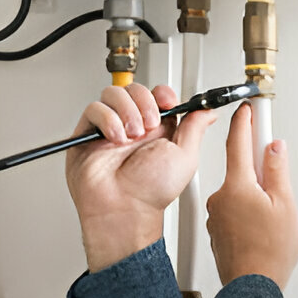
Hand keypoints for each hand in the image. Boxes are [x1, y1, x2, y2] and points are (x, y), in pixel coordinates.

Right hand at [66, 84, 215, 271]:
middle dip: (145, 102)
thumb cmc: (153, 191)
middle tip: (149, 125)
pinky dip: (107, 119)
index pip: (157, 95)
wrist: (125, 208)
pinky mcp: (89, 132)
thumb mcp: (186, 156)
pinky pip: (94, 108)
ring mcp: (111, 128)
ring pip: (114, 94)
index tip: (167, 102)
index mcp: (158, 130)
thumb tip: (208, 111)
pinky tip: (116, 138)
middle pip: (135, 89)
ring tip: (132, 135)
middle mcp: (134, 126)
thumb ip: (195, 128)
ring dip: (127, 110)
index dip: (162, 93)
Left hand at [206, 101, 297, 288]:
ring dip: (255, 198)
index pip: (238, 142)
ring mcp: (216, 216)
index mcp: (237, 186)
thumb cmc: (269, 252)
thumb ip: (278, 172)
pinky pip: (234, 212)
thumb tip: (274, 149)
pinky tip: (261, 230)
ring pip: (239, 194)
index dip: (245, 122)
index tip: (247, 108)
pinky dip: (247, 214)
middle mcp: (221, 197)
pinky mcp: (217, 231)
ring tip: (272, 220)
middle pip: (241, 171)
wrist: (252, 287)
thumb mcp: (285, 205)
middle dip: (260, 173)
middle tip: (278, 188)